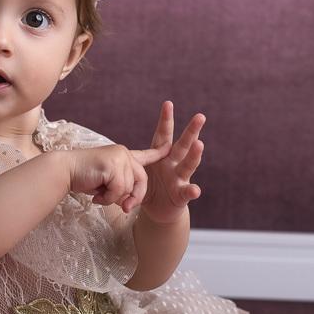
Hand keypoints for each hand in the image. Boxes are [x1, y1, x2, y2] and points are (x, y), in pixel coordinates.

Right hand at [67, 144, 158, 212]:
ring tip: (99, 195)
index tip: (170, 147)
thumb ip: (121, 190)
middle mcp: (124, 153)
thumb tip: (128, 205)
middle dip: (134, 198)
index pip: (145, 156)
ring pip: (128, 188)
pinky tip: (97, 196)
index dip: (158, 153)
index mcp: (123, 155)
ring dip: (113, 198)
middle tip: (124, 208)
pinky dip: (108, 198)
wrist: (64, 171)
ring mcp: (119, 157)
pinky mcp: (113, 164)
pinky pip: (119, 190)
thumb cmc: (83, 178)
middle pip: (141, 181)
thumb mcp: (107, 185)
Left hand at [131, 101, 205, 225]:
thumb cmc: (148, 186)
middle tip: (199, 117)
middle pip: (183, 145)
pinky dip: (191, 191)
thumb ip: (131, 164)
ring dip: (194, 155)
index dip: (166, 120)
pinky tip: (194, 190)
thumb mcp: (138, 172)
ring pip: (188, 164)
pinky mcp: (181, 195)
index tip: (168, 103)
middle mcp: (174, 163)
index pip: (163, 135)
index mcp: (162, 155)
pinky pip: (186, 192)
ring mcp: (180, 178)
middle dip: (191, 131)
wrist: (157, 210)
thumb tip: (114, 155)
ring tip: (199, 145)